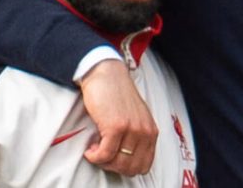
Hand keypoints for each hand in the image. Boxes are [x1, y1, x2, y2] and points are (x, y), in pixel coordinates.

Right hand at [80, 59, 157, 174]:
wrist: (106, 74)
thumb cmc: (117, 94)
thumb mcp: (135, 117)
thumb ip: (136, 136)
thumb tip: (126, 159)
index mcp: (151, 131)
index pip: (144, 165)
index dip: (126, 168)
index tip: (114, 160)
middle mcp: (145, 131)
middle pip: (131, 168)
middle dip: (113, 167)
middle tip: (102, 157)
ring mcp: (132, 129)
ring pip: (118, 163)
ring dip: (103, 161)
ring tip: (96, 150)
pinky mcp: (116, 127)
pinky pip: (105, 154)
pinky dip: (95, 156)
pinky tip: (90, 149)